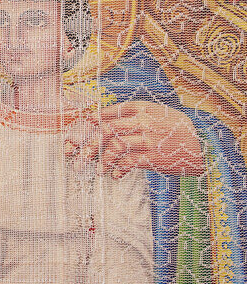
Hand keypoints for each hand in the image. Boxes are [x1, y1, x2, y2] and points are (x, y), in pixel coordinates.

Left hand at [65, 100, 203, 177]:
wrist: (204, 146)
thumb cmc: (179, 129)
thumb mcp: (159, 113)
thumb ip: (137, 115)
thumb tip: (108, 120)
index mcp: (144, 108)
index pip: (113, 111)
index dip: (96, 117)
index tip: (85, 123)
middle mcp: (143, 122)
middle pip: (108, 129)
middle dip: (90, 143)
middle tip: (80, 155)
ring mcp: (147, 140)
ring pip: (115, 147)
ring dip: (103, 160)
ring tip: (98, 170)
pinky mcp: (152, 157)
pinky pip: (128, 163)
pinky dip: (119, 170)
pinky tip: (116, 175)